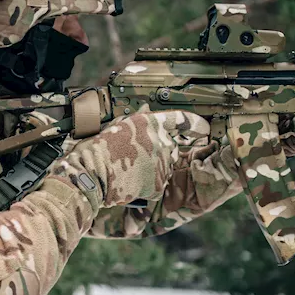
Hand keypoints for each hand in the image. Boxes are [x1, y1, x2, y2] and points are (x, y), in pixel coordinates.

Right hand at [59, 110, 208, 207]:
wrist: (91, 175)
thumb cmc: (97, 149)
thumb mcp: (116, 127)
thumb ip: (136, 119)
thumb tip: (146, 108)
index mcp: (151, 123)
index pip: (183, 120)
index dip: (196, 125)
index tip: (203, 130)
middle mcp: (161, 141)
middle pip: (171, 146)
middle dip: (159, 152)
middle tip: (136, 157)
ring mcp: (162, 163)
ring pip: (164, 167)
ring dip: (151, 170)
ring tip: (127, 170)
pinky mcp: (158, 183)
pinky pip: (157, 185)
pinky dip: (146, 187)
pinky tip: (129, 183)